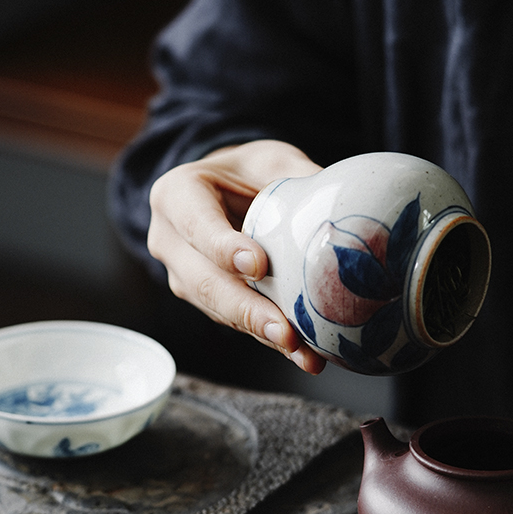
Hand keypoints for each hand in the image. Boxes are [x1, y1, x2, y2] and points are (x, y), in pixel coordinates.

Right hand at [148, 140, 325, 373]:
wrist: (227, 191)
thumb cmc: (246, 172)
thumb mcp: (269, 161)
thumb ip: (296, 177)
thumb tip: (344, 204)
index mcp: (175, 195)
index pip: (197, 224)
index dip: (224, 248)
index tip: (258, 266)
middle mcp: (169, 240)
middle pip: (204, 281)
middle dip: (247, 310)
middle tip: (284, 331)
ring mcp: (183, 276)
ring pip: (219, 310)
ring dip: (261, 333)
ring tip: (302, 351)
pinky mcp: (206, 301)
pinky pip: (235, 321)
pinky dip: (268, 337)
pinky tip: (302, 352)